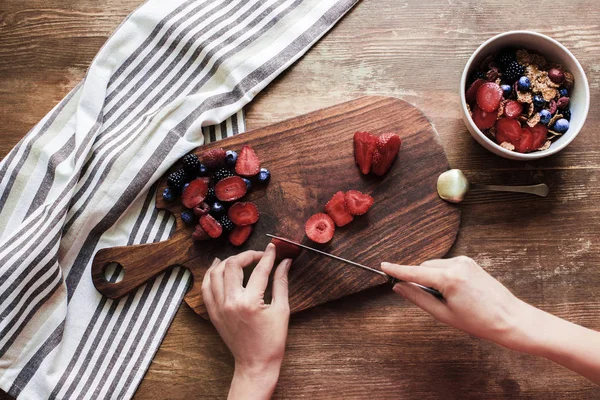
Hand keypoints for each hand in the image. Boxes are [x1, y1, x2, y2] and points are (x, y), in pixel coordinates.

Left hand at [202, 244, 291, 398]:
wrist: (255, 364)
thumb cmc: (272, 340)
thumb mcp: (282, 310)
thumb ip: (281, 282)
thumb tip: (285, 262)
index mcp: (250, 302)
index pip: (259, 270)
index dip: (267, 256)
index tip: (273, 248)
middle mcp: (231, 302)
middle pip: (233, 266)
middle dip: (246, 255)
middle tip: (258, 255)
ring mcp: (219, 307)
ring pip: (215, 273)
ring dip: (227, 262)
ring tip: (238, 258)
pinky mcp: (213, 313)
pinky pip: (206, 288)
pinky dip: (210, 275)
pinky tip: (218, 268)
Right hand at [381, 256, 526, 349]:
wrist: (510, 319)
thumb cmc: (479, 322)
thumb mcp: (443, 314)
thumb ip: (418, 298)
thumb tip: (400, 288)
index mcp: (449, 278)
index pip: (415, 272)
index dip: (397, 270)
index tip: (383, 266)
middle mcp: (456, 264)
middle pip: (424, 268)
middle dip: (420, 281)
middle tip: (433, 302)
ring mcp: (465, 261)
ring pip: (435, 266)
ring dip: (432, 279)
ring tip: (450, 300)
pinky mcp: (470, 262)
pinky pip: (447, 266)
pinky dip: (443, 276)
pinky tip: (456, 293)